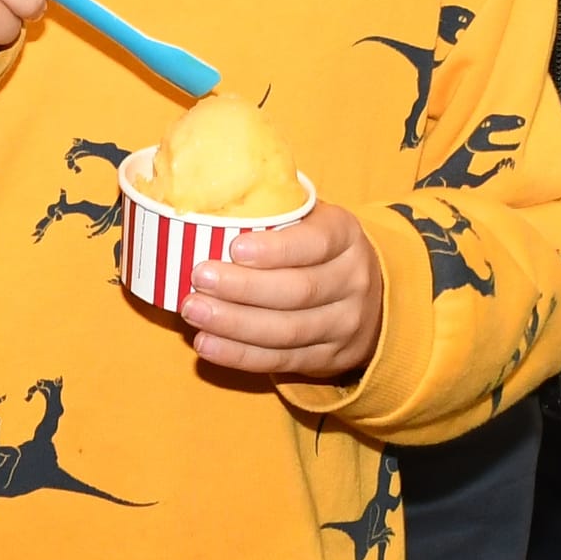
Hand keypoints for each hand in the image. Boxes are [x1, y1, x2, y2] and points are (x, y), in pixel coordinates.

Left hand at [184, 201, 383, 380]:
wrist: (367, 298)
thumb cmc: (314, 246)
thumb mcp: (308, 218)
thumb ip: (272, 210)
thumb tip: (206, 200)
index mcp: (345, 236)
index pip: (314, 243)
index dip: (275, 249)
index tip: (234, 248)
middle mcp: (352, 281)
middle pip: (297, 291)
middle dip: (243, 288)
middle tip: (199, 278)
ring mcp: (344, 325)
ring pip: (286, 330)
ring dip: (234, 324)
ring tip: (193, 311)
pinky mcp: (327, 358)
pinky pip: (280, 359)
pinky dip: (239, 354)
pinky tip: (206, 344)